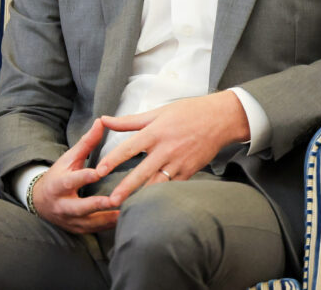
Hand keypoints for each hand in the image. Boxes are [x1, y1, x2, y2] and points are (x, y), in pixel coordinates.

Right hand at [29, 119, 118, 233]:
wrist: (40, 202)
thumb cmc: (59, 175)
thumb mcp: (69, 158)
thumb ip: (86, 142)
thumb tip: (101, 121)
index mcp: (59, 184)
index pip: (71, 180)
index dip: (84, 177)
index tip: (99, 173)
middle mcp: (63, 205)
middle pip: (80, 207)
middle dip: (97, 205)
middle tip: (115, 200)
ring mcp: (70, 220)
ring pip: (89, 223)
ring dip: (107, 219)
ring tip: (126, 212)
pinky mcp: (78, 230)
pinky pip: (95, 231)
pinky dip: (109, 226)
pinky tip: (125, 220)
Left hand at [96, 91, 249, 205]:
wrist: (220, 119)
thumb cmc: (188, 112)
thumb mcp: (158, 112)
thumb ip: (130, 121)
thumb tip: (105, 120)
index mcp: (156, 132)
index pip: (129, 148)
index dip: (113, 160)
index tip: (100, 171)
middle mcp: (166, 149)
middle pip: (142, 172)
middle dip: (125, 187)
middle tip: (110, 200)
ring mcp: (179, 162)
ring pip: (157, 184)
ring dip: (141, 196)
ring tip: (127, 207)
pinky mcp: (189, 172)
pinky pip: (172, 187)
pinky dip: (160, 195)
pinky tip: (149, 204)